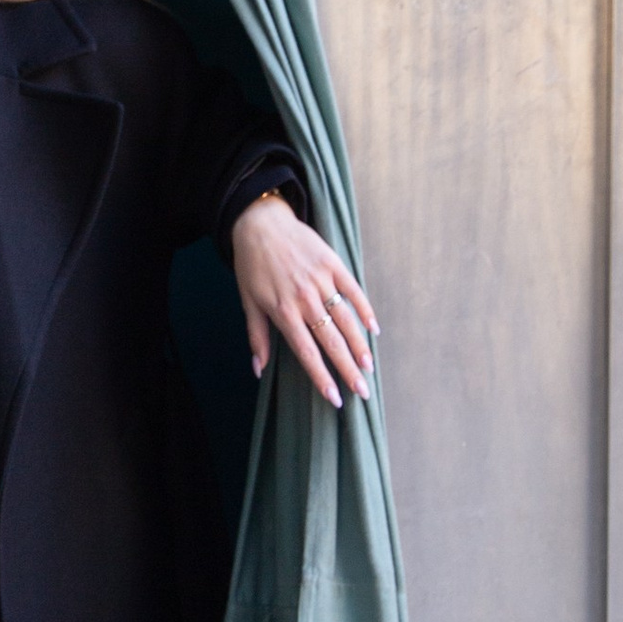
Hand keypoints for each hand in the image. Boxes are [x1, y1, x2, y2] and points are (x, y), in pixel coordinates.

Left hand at [232, 192, 377, 409]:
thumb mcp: (248, 302)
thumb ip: (257, 337)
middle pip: (331, 341)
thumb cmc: (252, 266)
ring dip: (359, 345)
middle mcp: (304, 299)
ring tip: (369, 366)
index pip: (307, 352)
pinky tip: (374, 329)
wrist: (260, 224)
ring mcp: (321, 280)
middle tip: (363, 391)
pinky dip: (365, 310)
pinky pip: (354, 290)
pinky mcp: (333, 264)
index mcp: (283, 311)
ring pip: (346, 319)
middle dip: (348, 369)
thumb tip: (258, 370)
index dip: (322, 376)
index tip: (335, 397)